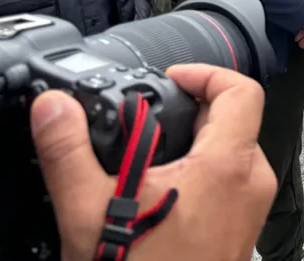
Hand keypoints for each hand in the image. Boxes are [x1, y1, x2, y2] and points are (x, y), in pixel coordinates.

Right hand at [30, 64, 276, 260]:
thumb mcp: (89, 213)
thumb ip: (68, 152)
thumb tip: (52, 107)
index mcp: (227, 166)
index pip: (240, 89)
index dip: (205, 73)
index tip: (170, 78)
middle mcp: (251, 182)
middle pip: (233, 117)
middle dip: (189, 110)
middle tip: (148, 119)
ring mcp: (251, 208)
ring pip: (231, 151)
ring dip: (193, 144)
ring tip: (148, 158)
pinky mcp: (243, 230)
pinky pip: (229, 182)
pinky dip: (200, 174)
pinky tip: (159, 194)